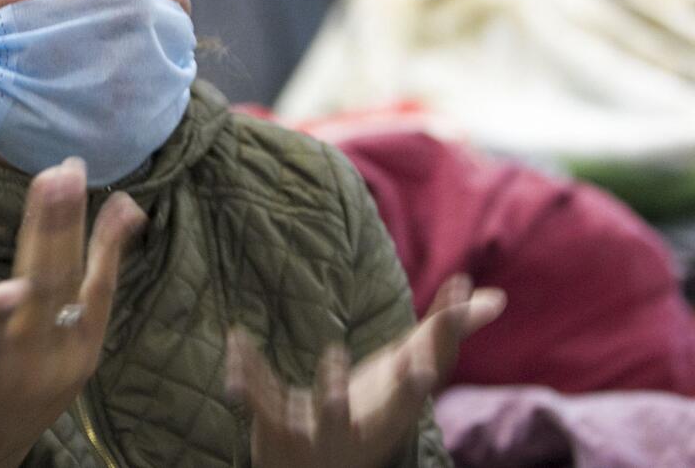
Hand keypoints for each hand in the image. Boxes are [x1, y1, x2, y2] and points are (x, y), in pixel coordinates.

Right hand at [0, 158, 146, 467]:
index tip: (8, 288)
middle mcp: (31, 363)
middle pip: (44, 291)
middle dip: (50, 231)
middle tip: (56, 176)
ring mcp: (67, 355)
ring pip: (78, 286)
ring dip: (82, 229)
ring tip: (78, 176)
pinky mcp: (89, 347)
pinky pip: (104, 293)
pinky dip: (112, 250)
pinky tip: (123, 208)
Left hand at [226, 275, 505, 467]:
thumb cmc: (368, 412)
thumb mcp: (403, 377)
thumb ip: (444, 333)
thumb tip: (496, 297)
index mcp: (389, 418)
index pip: (413, 393)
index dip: (424, 370)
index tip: (434, 344)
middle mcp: (354, 431)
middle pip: (367, 415)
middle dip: (379, 391)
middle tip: (394, 361)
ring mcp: (312, 434)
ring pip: (317, 415)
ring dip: (326, 388)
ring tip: (332, 353)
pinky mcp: (273, 426)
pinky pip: (259, 395)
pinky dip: (245, 366)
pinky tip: (235, 339)